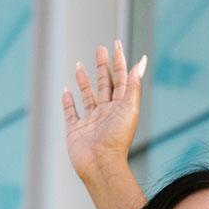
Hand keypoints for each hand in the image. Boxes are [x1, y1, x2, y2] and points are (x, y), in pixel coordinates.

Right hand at [61, 40, 145, 184]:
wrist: (100, 164)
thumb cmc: (117, 139)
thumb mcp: (129, 108)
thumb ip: (134, 84)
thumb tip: (141, 61)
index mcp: (120, 106)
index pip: (121, 79)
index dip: (119, 61)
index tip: (116, 44)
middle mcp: (106, 112)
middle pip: (104, 84)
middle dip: (102, 66)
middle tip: (100, 48)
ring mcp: (90, 121)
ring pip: (87, 96)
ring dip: (84, 81)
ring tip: (79, 65)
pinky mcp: (75, 130)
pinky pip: (70, 113)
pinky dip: (68, 102)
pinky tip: (66, 91)